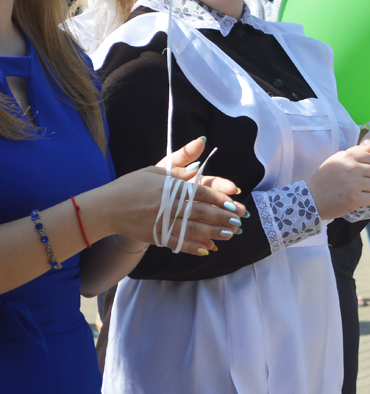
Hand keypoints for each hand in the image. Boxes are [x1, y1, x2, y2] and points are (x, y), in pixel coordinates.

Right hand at [104, 137, 245, 255]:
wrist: (106, 207)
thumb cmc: (133, 185)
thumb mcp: (156, 169)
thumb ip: (181, 161)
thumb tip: (203, 144)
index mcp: (168, 186)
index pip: (199, 192)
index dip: (219, 198)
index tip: (235, 202)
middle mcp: (166, 205)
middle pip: (199, 211)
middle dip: (221, 217)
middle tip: (239, 220)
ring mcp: (160, 222)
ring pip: (192, 229)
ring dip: (213, 232)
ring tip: (230, 233)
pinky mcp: (154, 236)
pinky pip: (178, 243)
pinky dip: (194, 246)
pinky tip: (208, 248)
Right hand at [307, 140, 369, 218]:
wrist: (311, 198)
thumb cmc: (326, 178)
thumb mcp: (338, 160)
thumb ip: (358, 151)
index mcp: (347, 156)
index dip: (369, 166)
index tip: (360, 173)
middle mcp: (351, 168)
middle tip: (361, 184)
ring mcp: (353, 184)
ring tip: (361, 192)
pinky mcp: (354, 199)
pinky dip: (368, 200)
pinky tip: (359, 199)